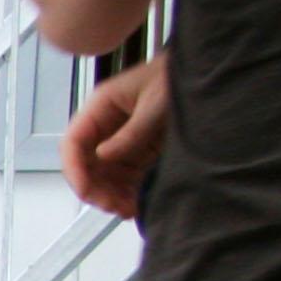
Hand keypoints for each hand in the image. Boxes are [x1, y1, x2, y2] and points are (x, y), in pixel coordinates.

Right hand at [61, 54, 166, 217]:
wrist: (206, 71)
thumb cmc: (177, 76)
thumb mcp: (155, 103)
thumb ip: (131, 131)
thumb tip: (103, 157)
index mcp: (101, 106)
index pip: (74, 142)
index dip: (75, 169)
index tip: (86, 191)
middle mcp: (106, 125)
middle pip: (86, 164)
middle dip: (96, 189)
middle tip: (113, 206)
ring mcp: (121, 138)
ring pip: (105, 175)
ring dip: (113, 194)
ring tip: (130, 208)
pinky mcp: (139, 149)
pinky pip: (126, 175)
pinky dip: (129, 191)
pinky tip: (139, 201)